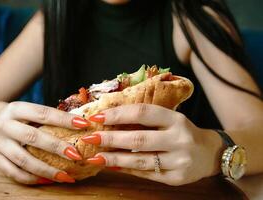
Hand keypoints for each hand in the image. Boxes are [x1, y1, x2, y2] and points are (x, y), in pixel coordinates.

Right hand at [0, 101, 89, 183]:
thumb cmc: (21, 116)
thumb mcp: (31, 110)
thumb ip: (51, 118)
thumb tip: (82, 125)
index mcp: (16, 108)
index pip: (43, 113)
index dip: (64, 119)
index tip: (83, 125)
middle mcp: (3, 124)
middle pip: (32, 137)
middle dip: (56, 147)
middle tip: (76, 155)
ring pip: (23, 159)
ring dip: (46, 169)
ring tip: (66, 175)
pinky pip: (14, 172)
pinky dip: (33, 178)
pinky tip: (49, 180)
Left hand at [82, 103, 222, 185]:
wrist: (210, 153)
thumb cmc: (183, 132)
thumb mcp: (170, 118)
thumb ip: (145, 118)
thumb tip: (110, 119)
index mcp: (176, 119)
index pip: (143, 112)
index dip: (118, 114)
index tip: (97, 116)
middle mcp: (179, 139)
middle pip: (139, 139)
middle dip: (111, 139)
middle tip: (90, 138)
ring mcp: (179, 161)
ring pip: (140, 160)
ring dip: (114, 159)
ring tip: (96, 157)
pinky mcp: (176, 178)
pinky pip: (146, 174)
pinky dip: (127, 169)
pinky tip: (113, 166)